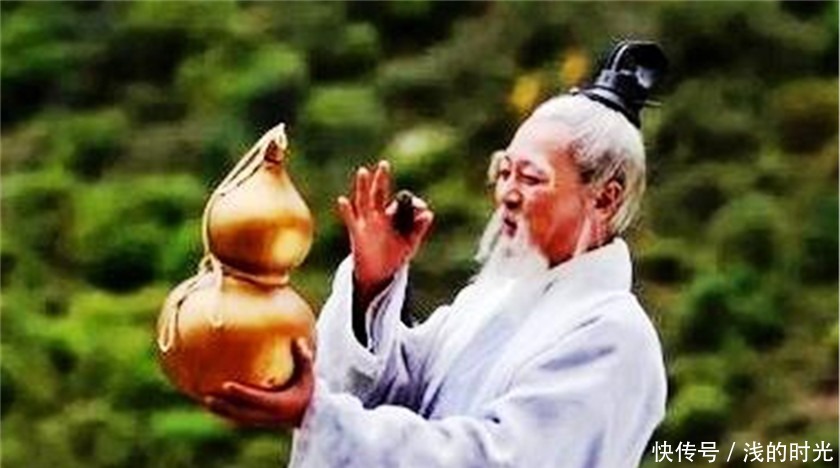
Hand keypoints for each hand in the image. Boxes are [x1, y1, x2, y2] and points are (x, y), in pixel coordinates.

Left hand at [204, 339, 314, 428]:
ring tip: (205, 401)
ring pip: (237, 418)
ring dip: (221, 411)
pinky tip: (215, 405)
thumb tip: (298, 340)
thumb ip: (303, 359)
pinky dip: (227, 413)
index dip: (240, 393)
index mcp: (277, 404)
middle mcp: (267, 415)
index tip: (225, 385)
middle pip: (241, 413)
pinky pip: (239, 418)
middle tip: (206, 398)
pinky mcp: (258, 422)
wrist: (309, 416)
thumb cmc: (307, 393)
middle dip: (224, 407)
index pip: (255, 398)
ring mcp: (262, 420)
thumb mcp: (308, 377)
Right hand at [337, 161, 433, 295]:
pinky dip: (346, 210)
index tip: (421, 208)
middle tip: (384, 164)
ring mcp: (367, 223)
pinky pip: (351, 220)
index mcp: (393, 216)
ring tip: (363, 171)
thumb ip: (418, 229)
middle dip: (382, 180)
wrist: (378, 272)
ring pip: (364, 201)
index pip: (401, 203)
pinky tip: (342, 200)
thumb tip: (429, 214)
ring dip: (363, 187)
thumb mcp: (410, 243)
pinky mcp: (357, 233)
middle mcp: (379, 216)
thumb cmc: (395, 254)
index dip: (412, 203)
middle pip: (379, 194)